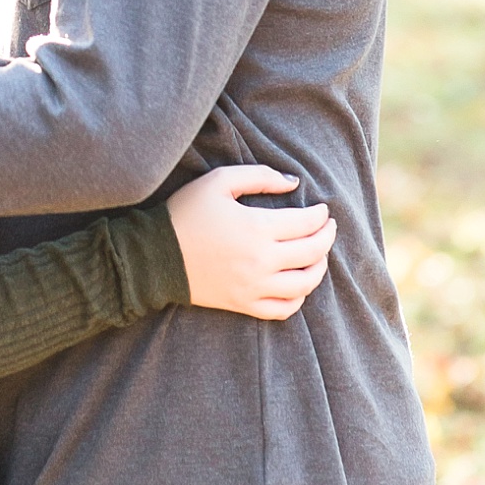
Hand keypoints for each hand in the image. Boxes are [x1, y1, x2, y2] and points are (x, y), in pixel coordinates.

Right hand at [166, 165, 335, 321]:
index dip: (320, 215)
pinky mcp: (245, 304)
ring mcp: (254, 287)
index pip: (306, 223)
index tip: (322, 209)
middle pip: (312, 252)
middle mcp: (261, 261)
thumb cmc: (186, 212)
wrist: (156, 255)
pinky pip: (285, 308)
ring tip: (319, 254)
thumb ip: (259, 176)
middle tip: (328, 226)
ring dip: (320, 267)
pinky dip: (299, 296)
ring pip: (305, 283)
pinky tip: (299, 282)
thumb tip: (294, 183)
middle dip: (327, 236)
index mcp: (257, 228)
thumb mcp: (219, 181)